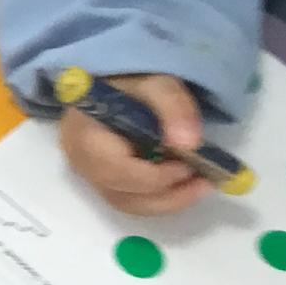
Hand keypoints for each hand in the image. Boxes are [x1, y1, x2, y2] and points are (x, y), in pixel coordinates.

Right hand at [59, 74, 210, 215]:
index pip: (117, 170)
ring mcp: (88, 173)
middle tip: (205, 183)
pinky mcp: (101, 180)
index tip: (189, 167)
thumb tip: (190, 145)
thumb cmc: (131, 81)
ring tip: (200, 186)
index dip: (155, 176)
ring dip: (167, 201)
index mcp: (84, 134)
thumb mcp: (158, 83)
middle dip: (168, 195)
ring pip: (127, 204)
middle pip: (122, 195)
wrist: (113, 82)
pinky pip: (129, 199)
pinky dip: (159, 198)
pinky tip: (183, 185)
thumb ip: (175, 109)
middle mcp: (80, 160)